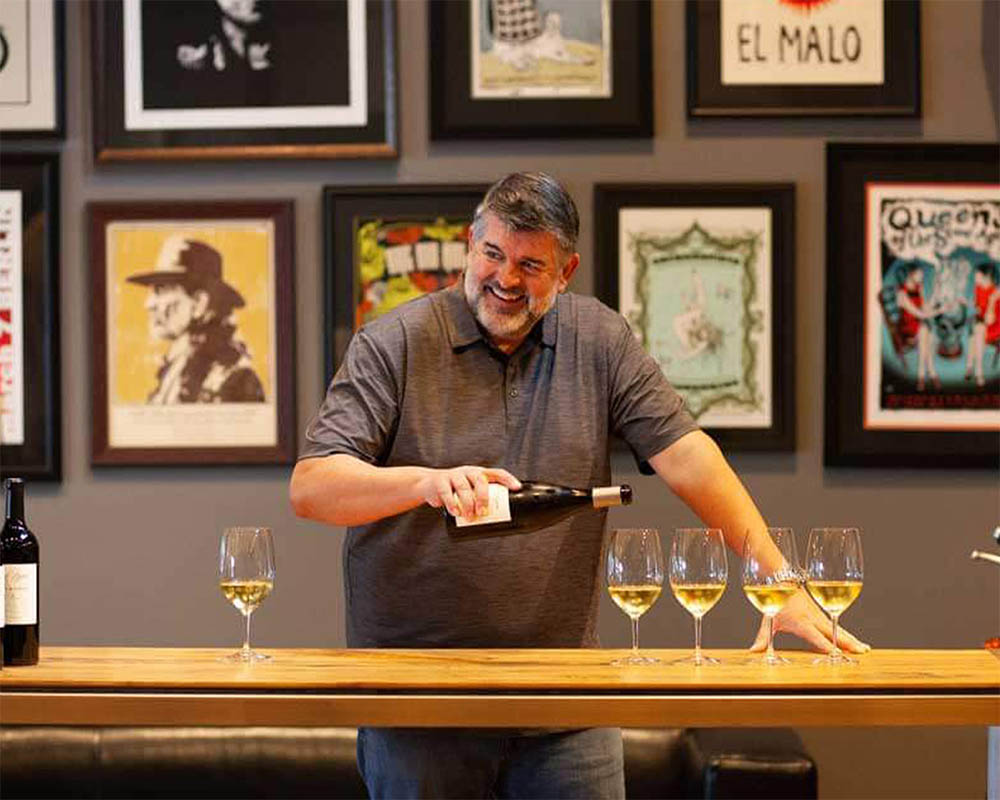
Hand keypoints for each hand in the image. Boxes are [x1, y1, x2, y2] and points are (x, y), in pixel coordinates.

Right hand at [417, 466, 520, 518]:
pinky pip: (446, 492)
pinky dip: (451, 504)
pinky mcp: (439, 482)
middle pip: (480, 480)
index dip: (508, 479)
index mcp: (479, 473)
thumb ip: (480, 501)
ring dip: (467, 503)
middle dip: (483, 497)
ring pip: (463, 487)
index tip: (517, 488)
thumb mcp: (469, 491)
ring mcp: (453, 475)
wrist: (428, 484)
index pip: (497, 473)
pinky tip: (455, 512)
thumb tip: (499, 521)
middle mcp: (468, 472)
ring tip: (469, 517)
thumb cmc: (455, 490)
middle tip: (483, 512)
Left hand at [750, 590, 870, 654]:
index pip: (815, 636)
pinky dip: (847, 633)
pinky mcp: (822, 613)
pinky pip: (836, 624)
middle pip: (833, 632)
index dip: (826, 645)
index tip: (836, 654)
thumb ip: (763, 636)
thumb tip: (753, 650)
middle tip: (860, 651)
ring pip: (838, 628)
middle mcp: (813, 618)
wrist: (782, 580)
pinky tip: (856, 641)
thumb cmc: (776, 600)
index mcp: (800, 621)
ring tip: (865, 648)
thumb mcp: (768, 619)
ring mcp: (819, 615)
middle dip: (847, 642)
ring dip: (851, 638)